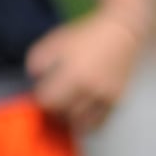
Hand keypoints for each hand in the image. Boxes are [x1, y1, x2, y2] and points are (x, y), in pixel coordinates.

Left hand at [25, 10, 144, 133]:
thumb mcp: (58, 39)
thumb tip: (33, 76)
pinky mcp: (117, 100)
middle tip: (55, 100)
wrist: (122, 31)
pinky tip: (83, 112)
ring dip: (70, 119)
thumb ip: (39, 57)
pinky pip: (99, 124)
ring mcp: (105, 96)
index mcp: (73, 72)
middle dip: (55, 109)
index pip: (48, 101)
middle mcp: (90, 88)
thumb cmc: (88, 35)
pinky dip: (88, 123)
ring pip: (81, 123)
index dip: (42, 98)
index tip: (44, 92)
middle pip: (63, 114)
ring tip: (68, 108)